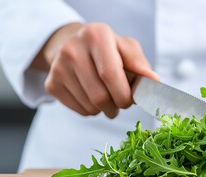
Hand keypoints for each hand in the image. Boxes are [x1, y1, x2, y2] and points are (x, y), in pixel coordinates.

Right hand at [32, 22, 158, 117]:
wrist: (76, 46)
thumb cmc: (108, 50)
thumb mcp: (127, 49)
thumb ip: (140, 65)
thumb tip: (153, 81)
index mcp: (96, 35)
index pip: (110, 74)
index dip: (124, 94)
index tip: (131, 99)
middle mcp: (73, 49)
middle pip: (99, 96)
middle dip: (116, 106)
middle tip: (121, 103)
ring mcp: (58, 67)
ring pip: (90, 106)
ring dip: (105, 110)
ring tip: (108, 97)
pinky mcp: (52, 84)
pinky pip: (80, 111)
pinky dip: (92, 111)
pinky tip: (93, 97)